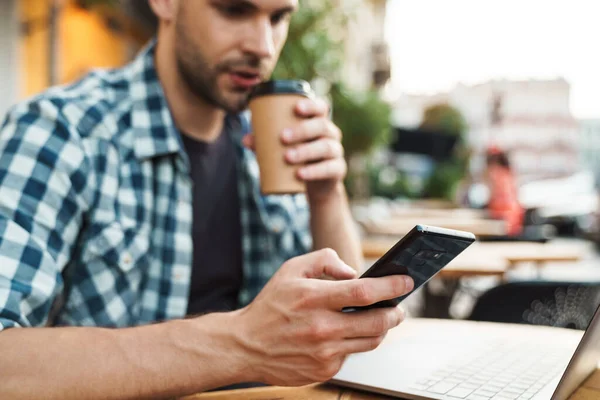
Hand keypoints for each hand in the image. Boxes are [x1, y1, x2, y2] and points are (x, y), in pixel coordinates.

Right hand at [231, 248, 413, 385]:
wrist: (245, 345)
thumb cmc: (271, 304)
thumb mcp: (291, 269)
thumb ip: (324, 260)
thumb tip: (354, 272)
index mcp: (314, 298)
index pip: (365, 292)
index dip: (392, 286)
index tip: (406, 280)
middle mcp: (322, 327)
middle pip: (377, 322)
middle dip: (396, 313)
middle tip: (399, 307)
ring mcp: (324, 352)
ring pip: (371, 341)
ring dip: (382, 328)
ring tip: (382, 318)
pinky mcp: (324, 369)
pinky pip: (351, 353)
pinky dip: (355, 341)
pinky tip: (348, 333)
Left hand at [242, 97, 345, 201]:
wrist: (315, 185)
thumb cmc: (297, 158)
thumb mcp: (283, 148)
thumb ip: (266, 142)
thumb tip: (245, 140)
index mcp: (319, 122)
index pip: (321, 107)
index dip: (311, 105)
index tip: (296, 108)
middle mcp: (331, 133)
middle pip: (321, 126)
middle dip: (302, 130)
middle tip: (282, 137)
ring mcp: (336, 151)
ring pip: (325, 147)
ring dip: (306, 151)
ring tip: (287, 157)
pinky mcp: (337, 169)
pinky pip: (329, 168)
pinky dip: (314, 171)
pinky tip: (301, 174)